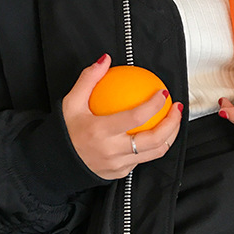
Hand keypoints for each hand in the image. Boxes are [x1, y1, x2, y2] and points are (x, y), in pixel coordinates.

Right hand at [62, 54, 183, 179]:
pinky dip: (154, 145)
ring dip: (170, 136)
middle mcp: (113, 151)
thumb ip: (89, 79)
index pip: (136, 118)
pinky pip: (143, 159)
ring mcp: (119, 165)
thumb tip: (105, 59)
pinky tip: (158, 132)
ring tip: (174, 120)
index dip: (155, 105)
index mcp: (101, 132)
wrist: (56, 162)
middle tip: (177, 108)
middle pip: (154, 140)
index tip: (163, 92)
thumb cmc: (65, 131)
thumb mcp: (71, 103)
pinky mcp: (121, 173)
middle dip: (172, 123)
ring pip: (155, 153)